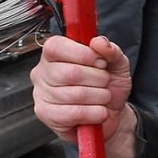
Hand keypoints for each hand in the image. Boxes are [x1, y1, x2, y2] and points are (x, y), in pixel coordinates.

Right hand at [31, 34, 136, 157]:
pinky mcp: (46, 115)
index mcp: (54, 54)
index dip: (83, 54)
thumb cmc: (108, 87)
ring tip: (102, 97)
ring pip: (76, 94)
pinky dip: (94, 113)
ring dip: (99, 97)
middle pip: (70, 72)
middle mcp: (43, 72)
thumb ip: (111, 50)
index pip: (56, 46)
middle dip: (98, 79)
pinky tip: (98, 111)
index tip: (100, 61)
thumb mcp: (116, 64)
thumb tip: (99, 42)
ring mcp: (41, 94)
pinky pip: (74, 113)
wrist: (112, 115)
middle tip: (104, 82)